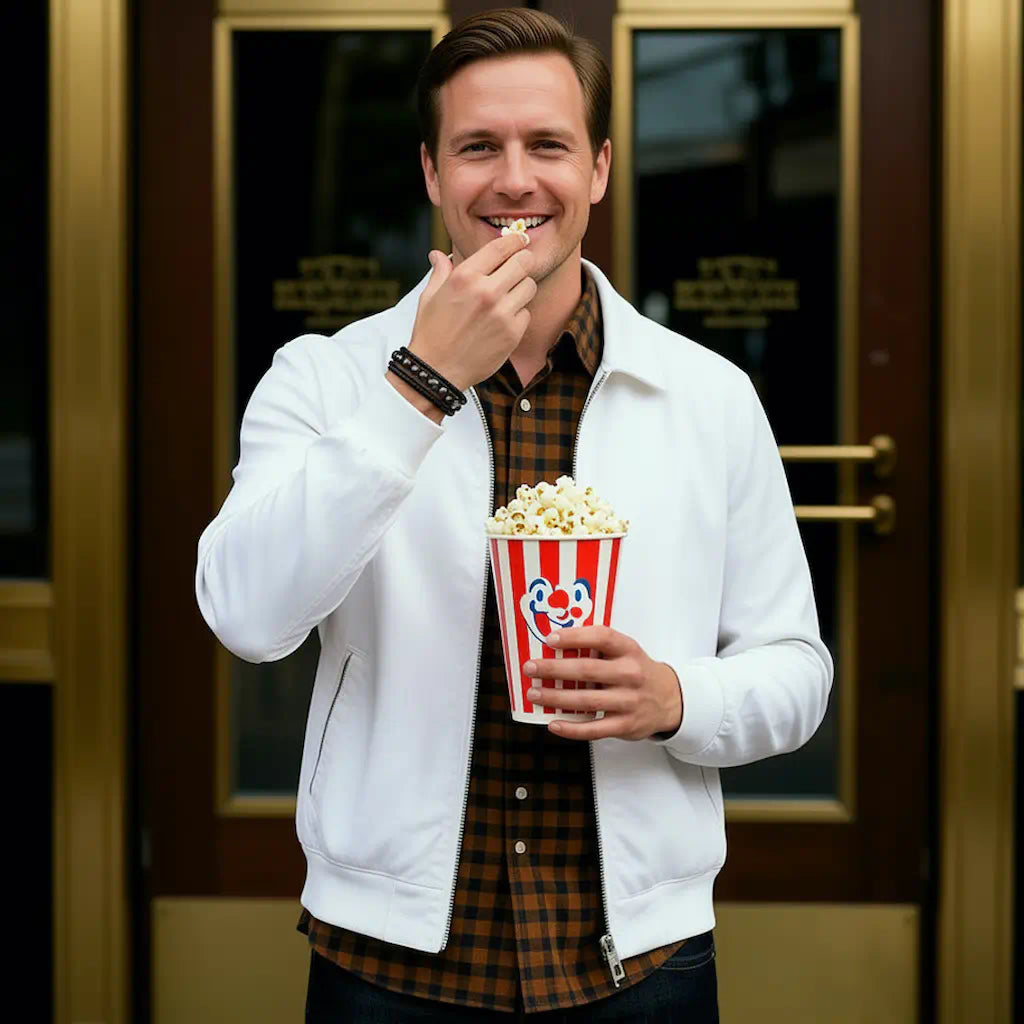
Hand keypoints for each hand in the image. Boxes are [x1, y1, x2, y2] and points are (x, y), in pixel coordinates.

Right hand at [407, 234, 535, 390]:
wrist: (437, 371)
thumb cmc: (431, 333)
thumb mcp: (430, 297)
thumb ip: (440, 273)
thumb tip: (438, 255)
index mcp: (465, 277)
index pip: (500, 247)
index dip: (515, 240)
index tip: (520, 239)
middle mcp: (486, 292)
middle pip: (524, 262)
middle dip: (523, 262)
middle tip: (518, 268)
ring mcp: (502, 313)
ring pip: (530, 286)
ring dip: (522, 289)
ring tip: (508, 297)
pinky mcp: (512, 333)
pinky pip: (526, 313)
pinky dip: (518, 315)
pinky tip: (502, 321)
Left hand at [522, 626, 682, 740]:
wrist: (669, 699)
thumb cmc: (637, 671)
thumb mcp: (626, 651)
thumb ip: (599, 646)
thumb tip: (555, 642)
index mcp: (629, 650)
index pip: (601, 637)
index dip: (574, 637)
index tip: (549, 639)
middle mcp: (630, 674)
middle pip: (587, 670)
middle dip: (554, 669)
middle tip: (530, 668)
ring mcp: (628, 701)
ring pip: (586, 700)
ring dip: (556, 698)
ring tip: (534, 694)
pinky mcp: (625, 725)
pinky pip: (594, 729)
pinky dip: (571, 728)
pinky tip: (553, 723)